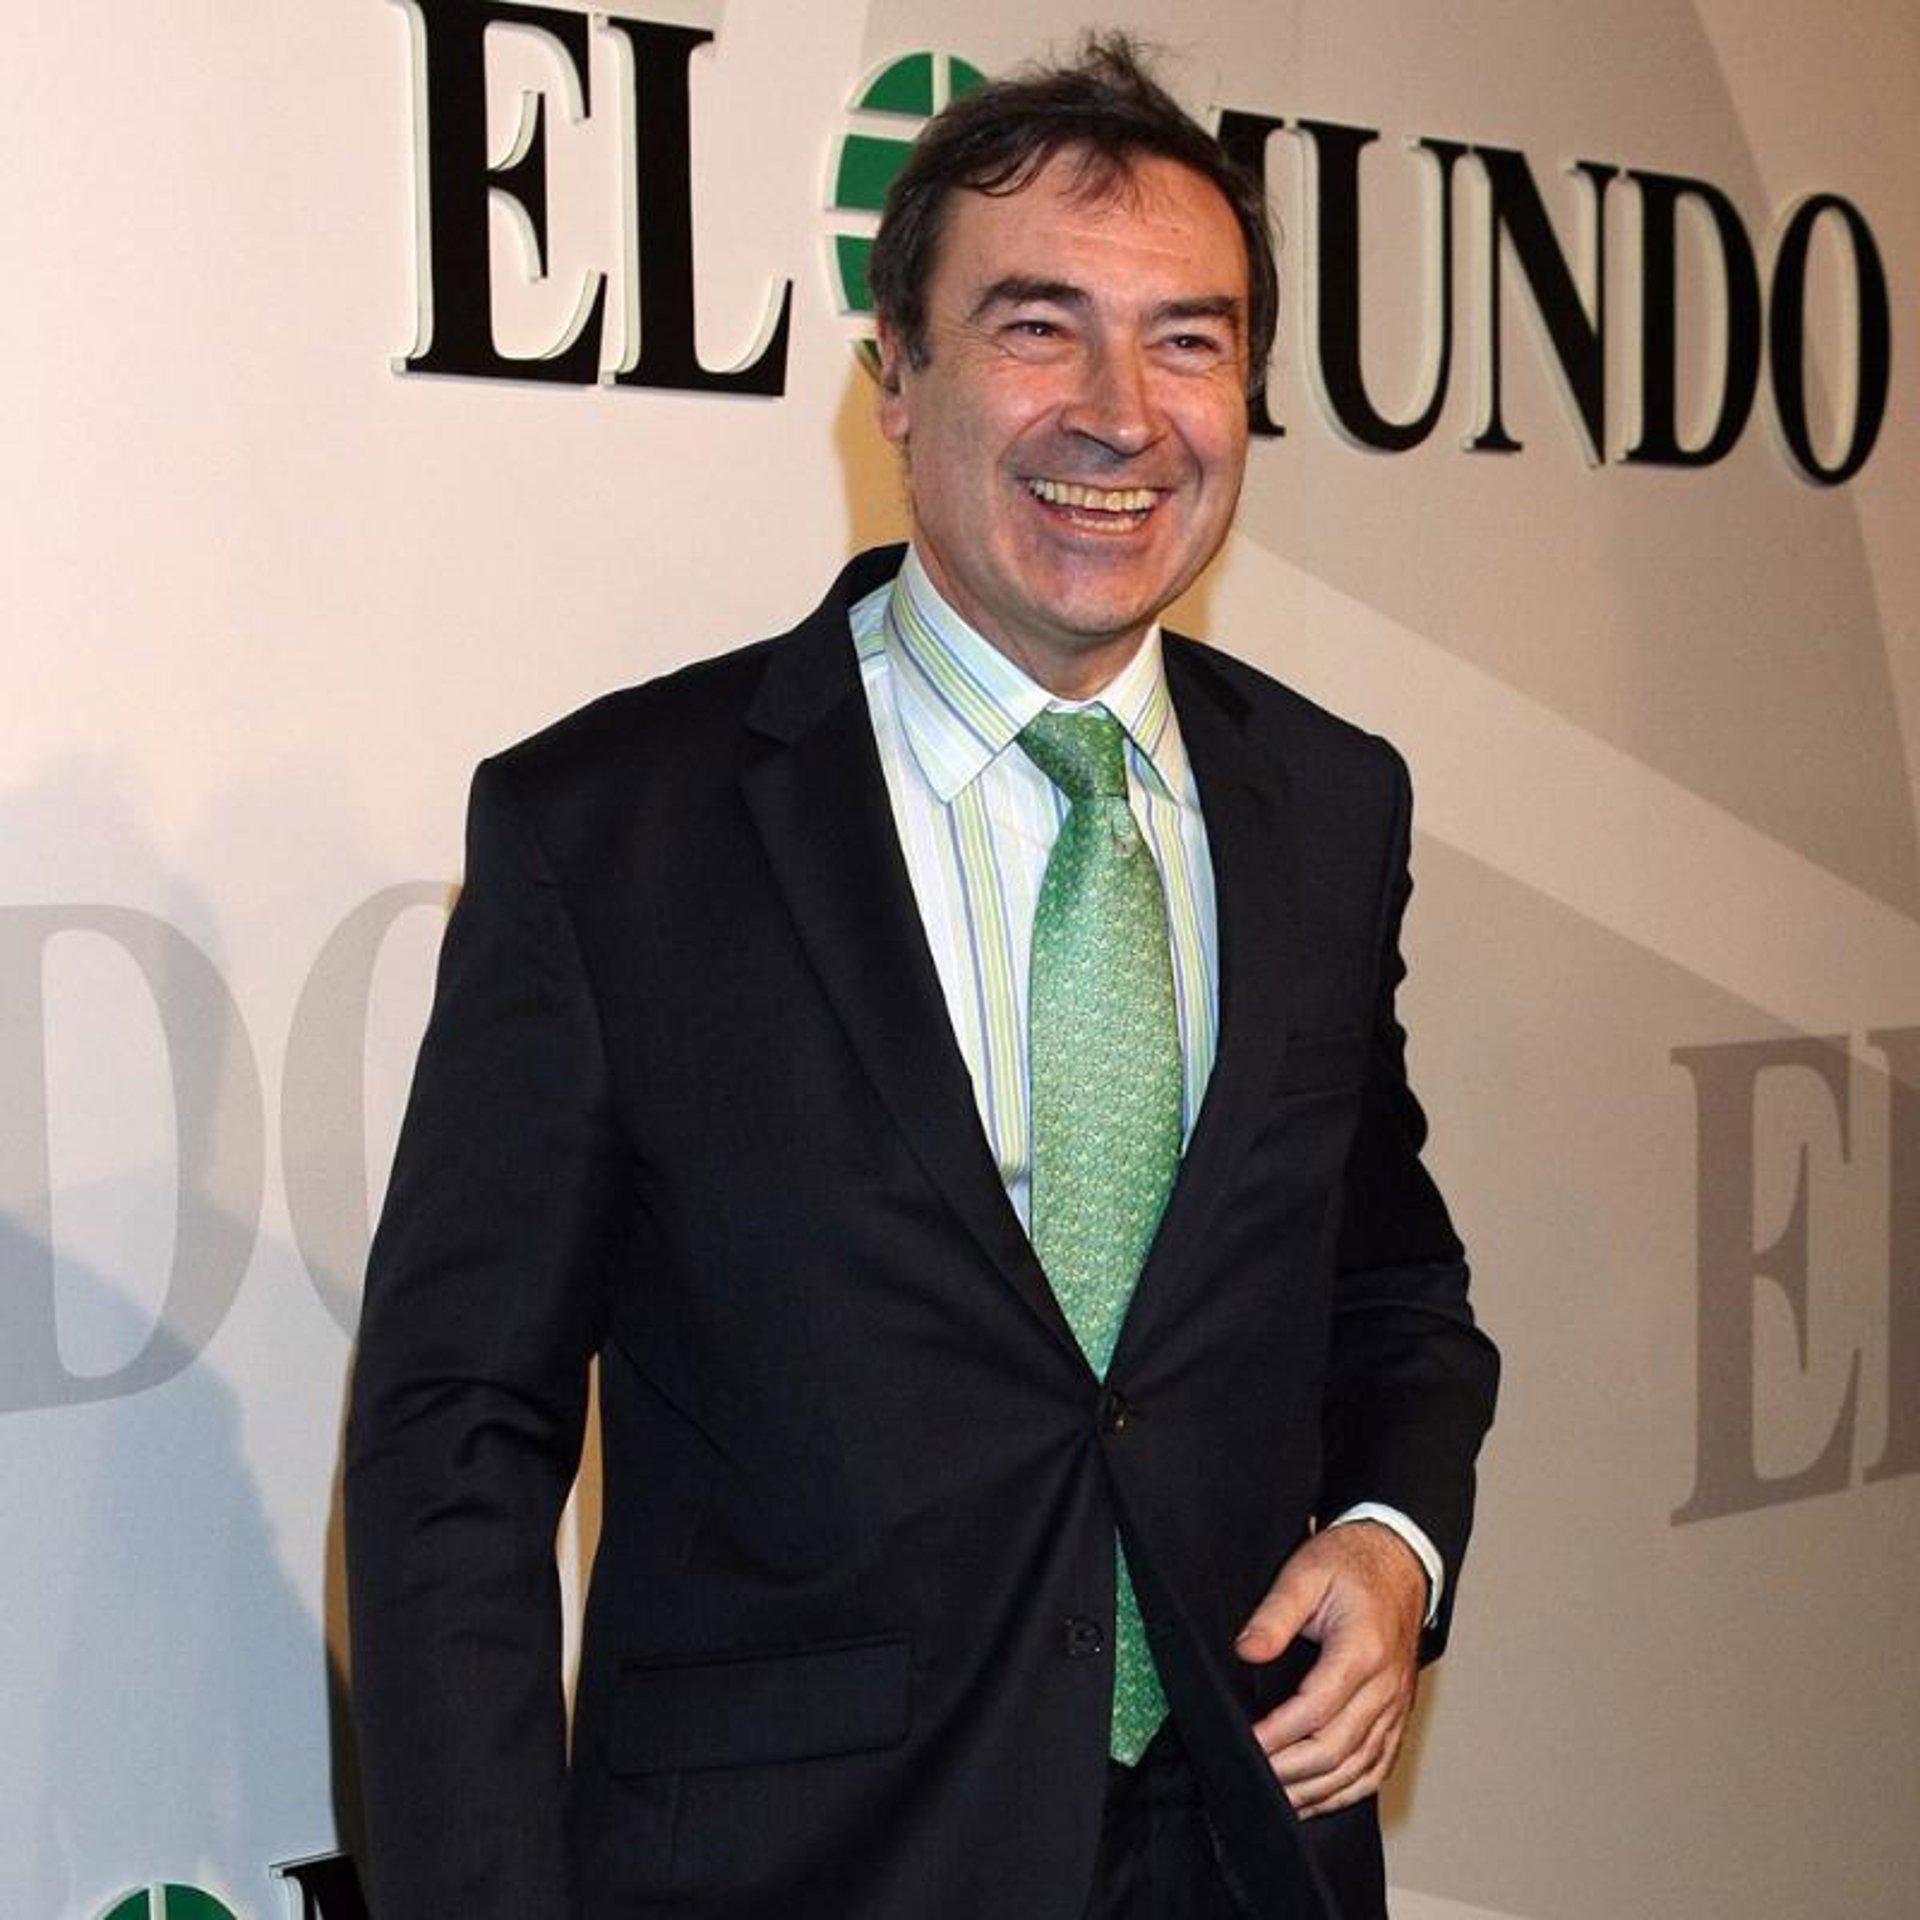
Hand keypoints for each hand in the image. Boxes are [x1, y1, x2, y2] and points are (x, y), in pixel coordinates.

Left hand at [1234, 1521, 1425, 1817]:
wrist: (1399, 1561)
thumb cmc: (1351, 1565)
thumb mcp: (1306, 1571)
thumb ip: (1275, 1614)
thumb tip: (1247, 1651)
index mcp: (1363, 1650)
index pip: (1316, 1708)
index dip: (1278, 1734)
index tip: (1245, 1744)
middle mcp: (1385, 1686)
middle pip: (1338, 1749)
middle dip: (1291, 1772)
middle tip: (1251, 1778)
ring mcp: (1396, 1705)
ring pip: (1358, 1768)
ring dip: (1316, 1791)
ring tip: (1276, 1801)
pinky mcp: (1398, 1715)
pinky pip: (1377, 1767)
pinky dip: (1347, 1792)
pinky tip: (1317, 1800)